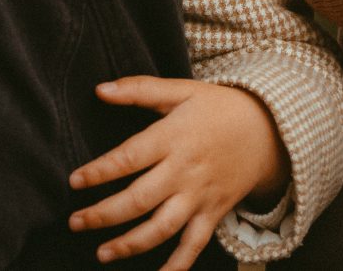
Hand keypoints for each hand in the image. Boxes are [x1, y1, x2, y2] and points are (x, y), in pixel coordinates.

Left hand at [69, 76, 284, 267]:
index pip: (129, 158)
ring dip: (130, 244)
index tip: (74, 182)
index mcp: (174, 138)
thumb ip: (139, 89)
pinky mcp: (213, 213)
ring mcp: (200, 196)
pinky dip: (177, 266)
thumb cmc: (218, 107)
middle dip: (103, 214)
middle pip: (139, 199)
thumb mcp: (182, 89)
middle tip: (75, 222)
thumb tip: (98, 88)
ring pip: (162, 228)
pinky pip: (194, 245)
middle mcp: (185, 171)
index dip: (99, 172)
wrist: (268, 130)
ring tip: (101, 254)